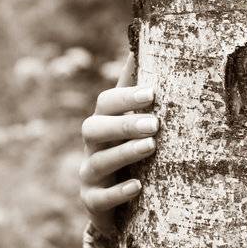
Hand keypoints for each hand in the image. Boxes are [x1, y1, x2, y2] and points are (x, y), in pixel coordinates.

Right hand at [79, 52, 157, 235]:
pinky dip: (118, 192)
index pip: (106, 103)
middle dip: (124, 124)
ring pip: (99, 162)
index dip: (126, 97)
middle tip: (155, 123)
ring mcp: (90, 174)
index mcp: (104, 122)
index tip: (153, 93)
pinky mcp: (93, 202)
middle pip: (95, 128)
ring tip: (151, 147)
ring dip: (124, 153)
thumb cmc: (131, 151)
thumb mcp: (134, 121)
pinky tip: (138, 186)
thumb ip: (135, 90)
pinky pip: (100, 198)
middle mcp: (92, 146)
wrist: (119, 201)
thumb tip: (139, 45)